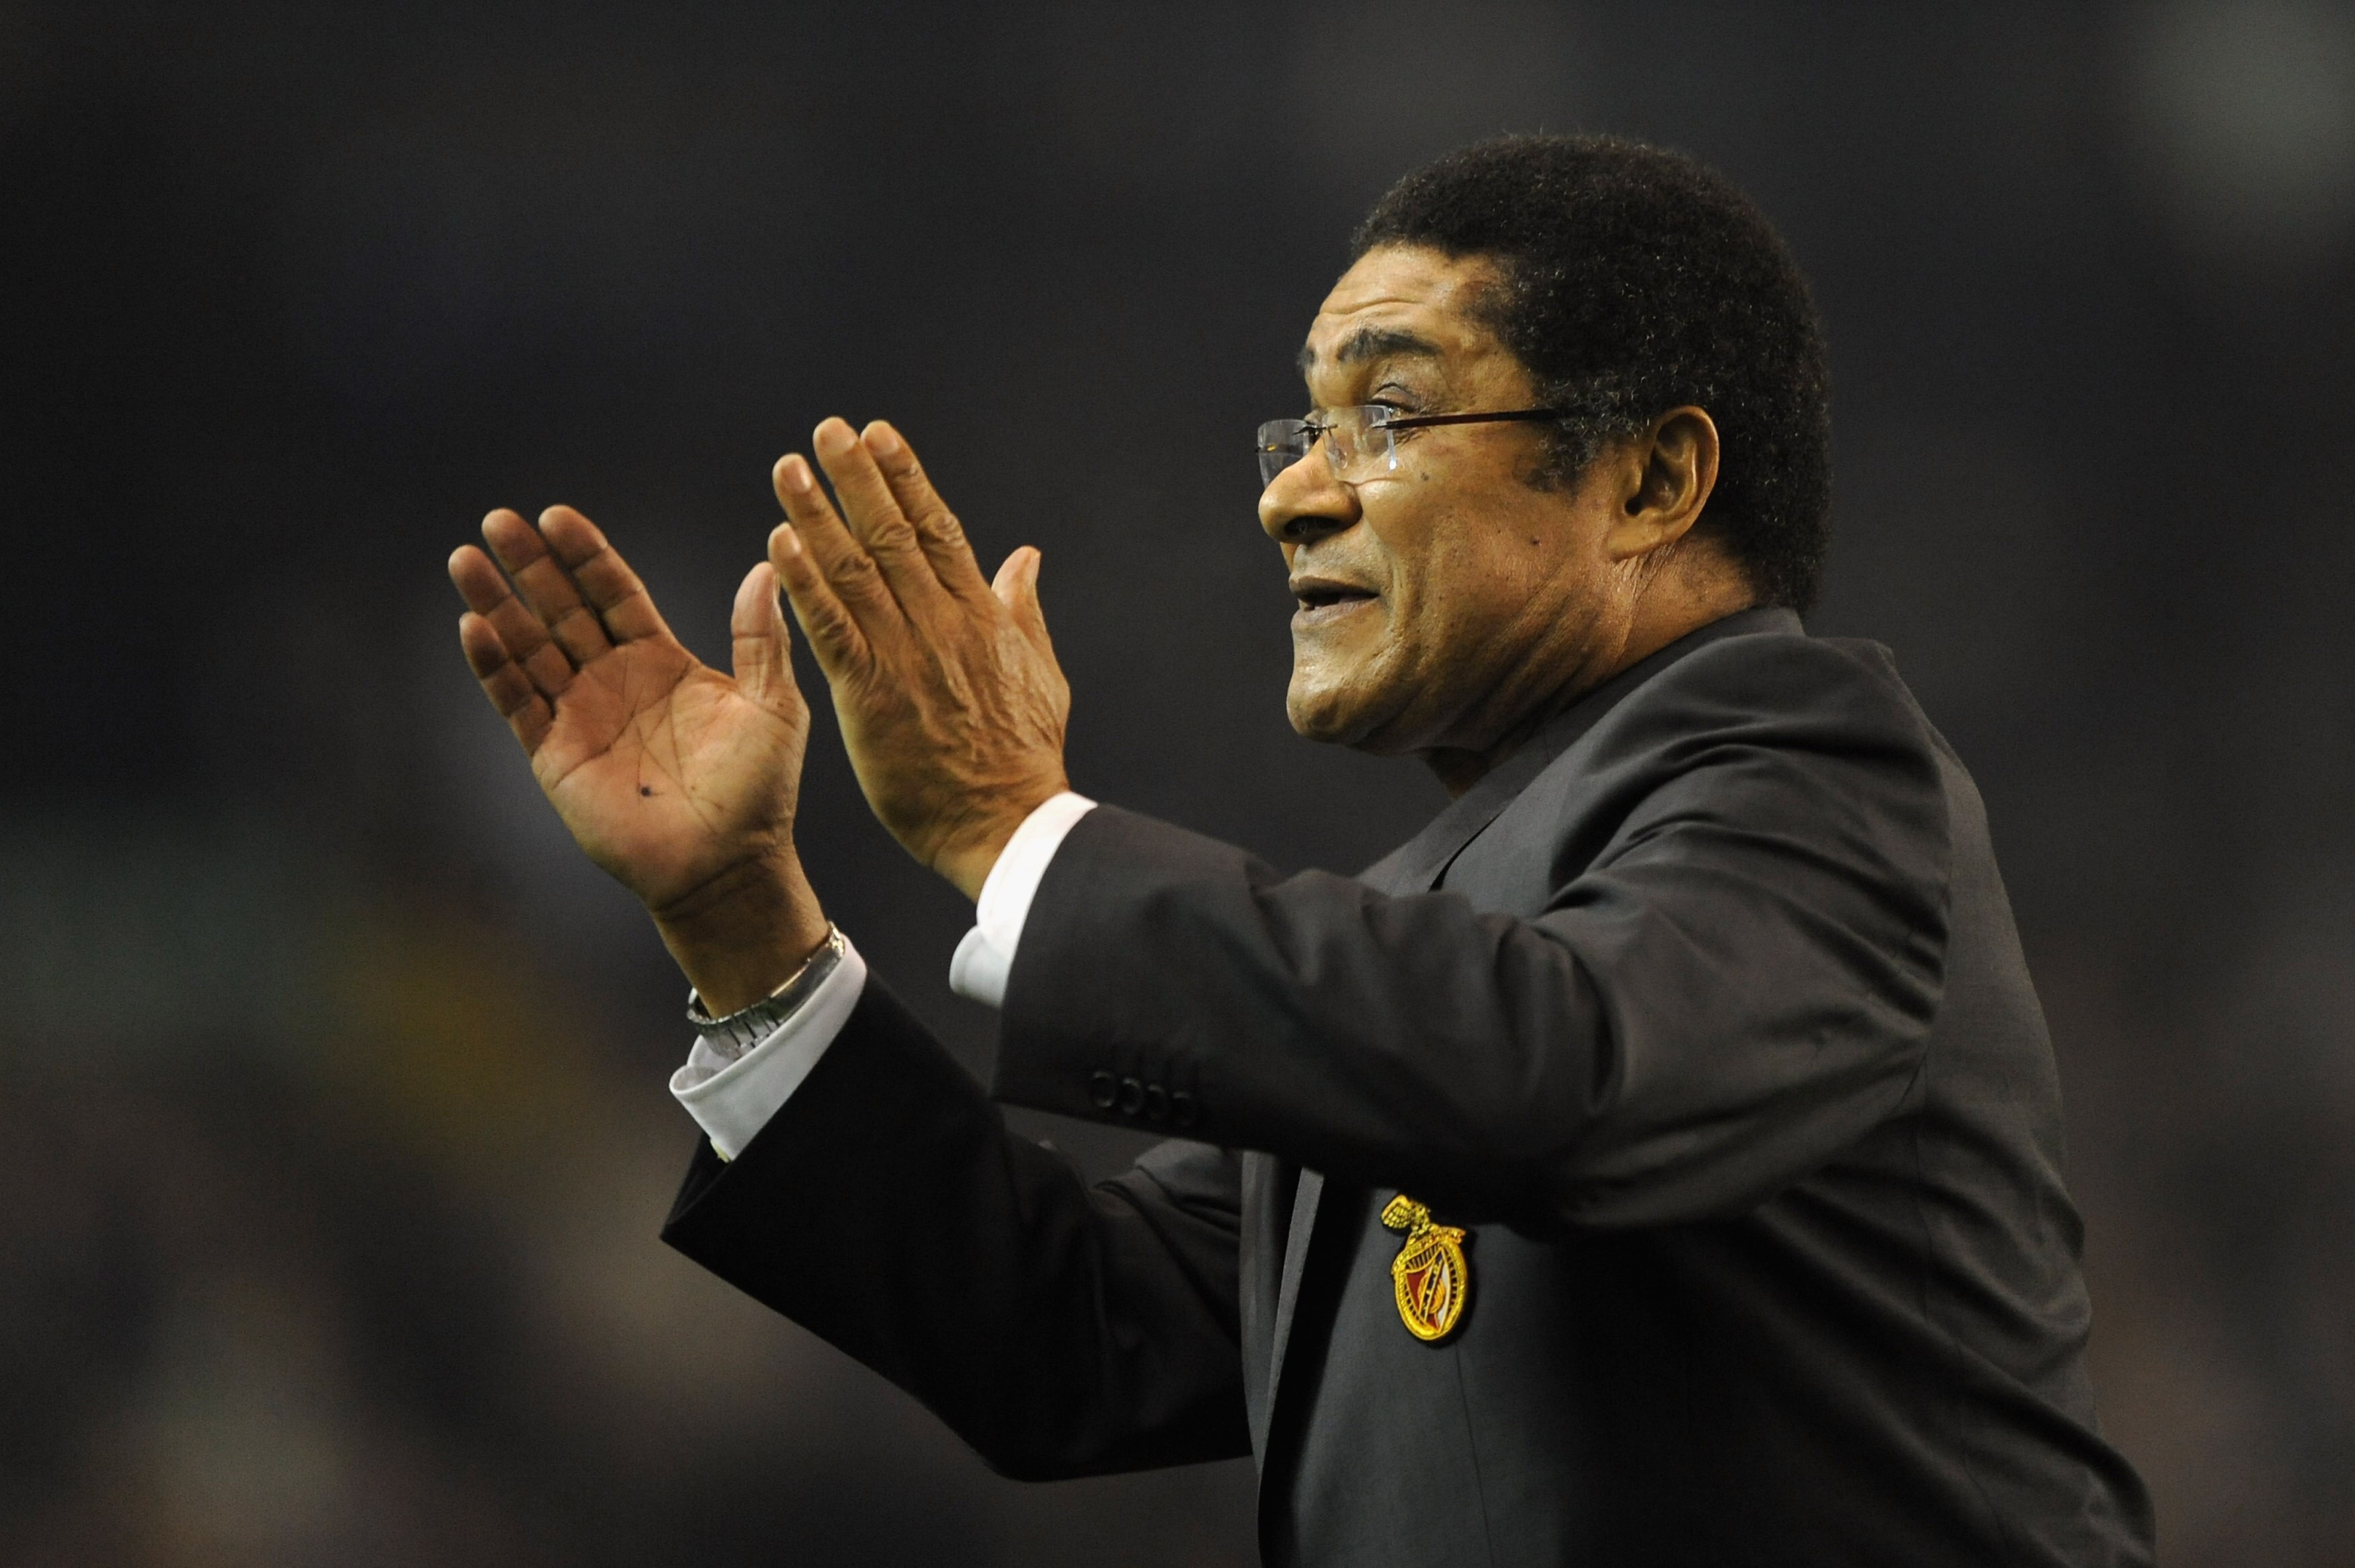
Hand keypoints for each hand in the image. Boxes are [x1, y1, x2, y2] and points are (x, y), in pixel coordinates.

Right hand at [448, 506, 828, 1012]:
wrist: (727, 865)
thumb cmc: (758, 791)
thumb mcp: (773, 706)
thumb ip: (761, 639)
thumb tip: (768, 568)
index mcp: (661, 661)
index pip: (614, 593)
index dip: (586, 555)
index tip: (555, 515)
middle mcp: (613, 680)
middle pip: (562, 609)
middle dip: (530, 565)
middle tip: (499, 520)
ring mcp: (580, 715)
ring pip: (529, 647)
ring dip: (497, 604)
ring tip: (466, 558)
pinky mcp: (555, 754)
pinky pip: (518, 702)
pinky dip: (494, 666)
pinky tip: (473, 626)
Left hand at [769, 419, 1070, 898]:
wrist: (1006, 823)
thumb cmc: (1024, 757)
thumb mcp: (1040, 672)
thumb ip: (1022, 609)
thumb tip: (1024, 556)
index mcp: (981, 616)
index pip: (939, 530)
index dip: (907, 479)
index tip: (880, 435)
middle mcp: (941, 623)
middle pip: (892, 535)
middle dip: (858, 478)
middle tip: (826, 430)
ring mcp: (905, 656)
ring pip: (855, 570)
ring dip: (818, 514)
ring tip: (790, 467)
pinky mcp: (871, 694)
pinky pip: (830, 628)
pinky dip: (803, 583)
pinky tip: (778, 543)